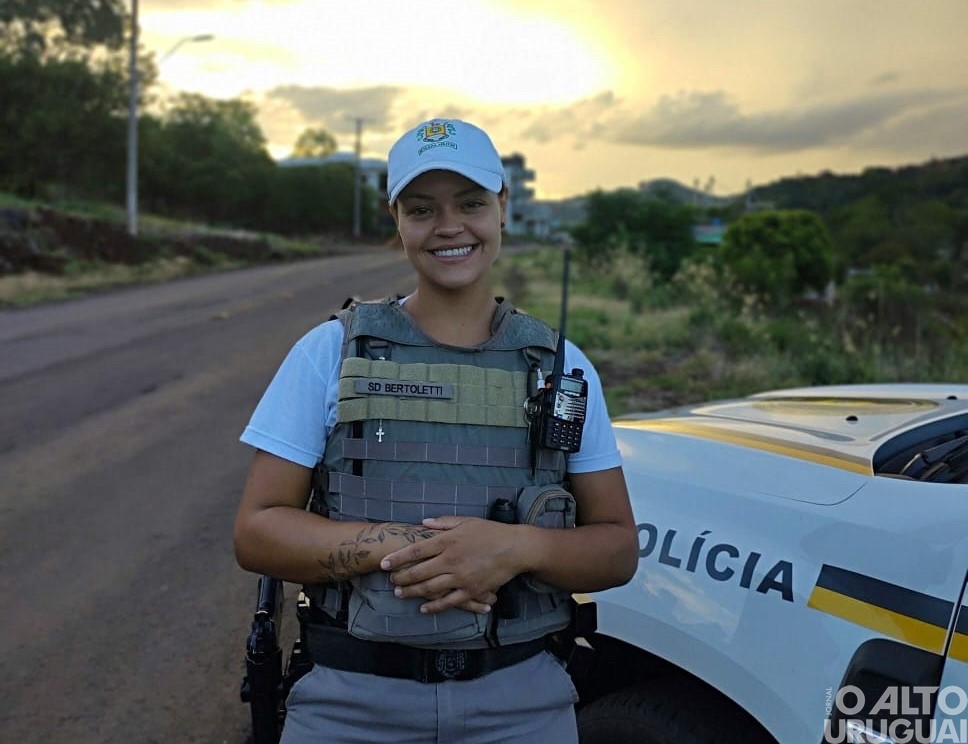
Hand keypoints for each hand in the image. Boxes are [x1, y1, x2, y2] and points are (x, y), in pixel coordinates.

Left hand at [380, 516, 520, 614]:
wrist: (515, 549)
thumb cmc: (490, 532)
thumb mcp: (467, 521)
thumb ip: (443, 523)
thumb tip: (423, 523)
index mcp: (448, 541)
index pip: (416, 551)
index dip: (398, 558)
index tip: (384, 563)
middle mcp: (451, 560)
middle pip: (419, 572)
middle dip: (401, 578)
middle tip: (390, 581)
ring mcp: (461, 577)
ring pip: (430, 588)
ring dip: (413, 592)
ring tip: (400, 594)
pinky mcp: (471, 590)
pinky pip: (449, 602)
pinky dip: (435, 606)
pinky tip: (424, 608)